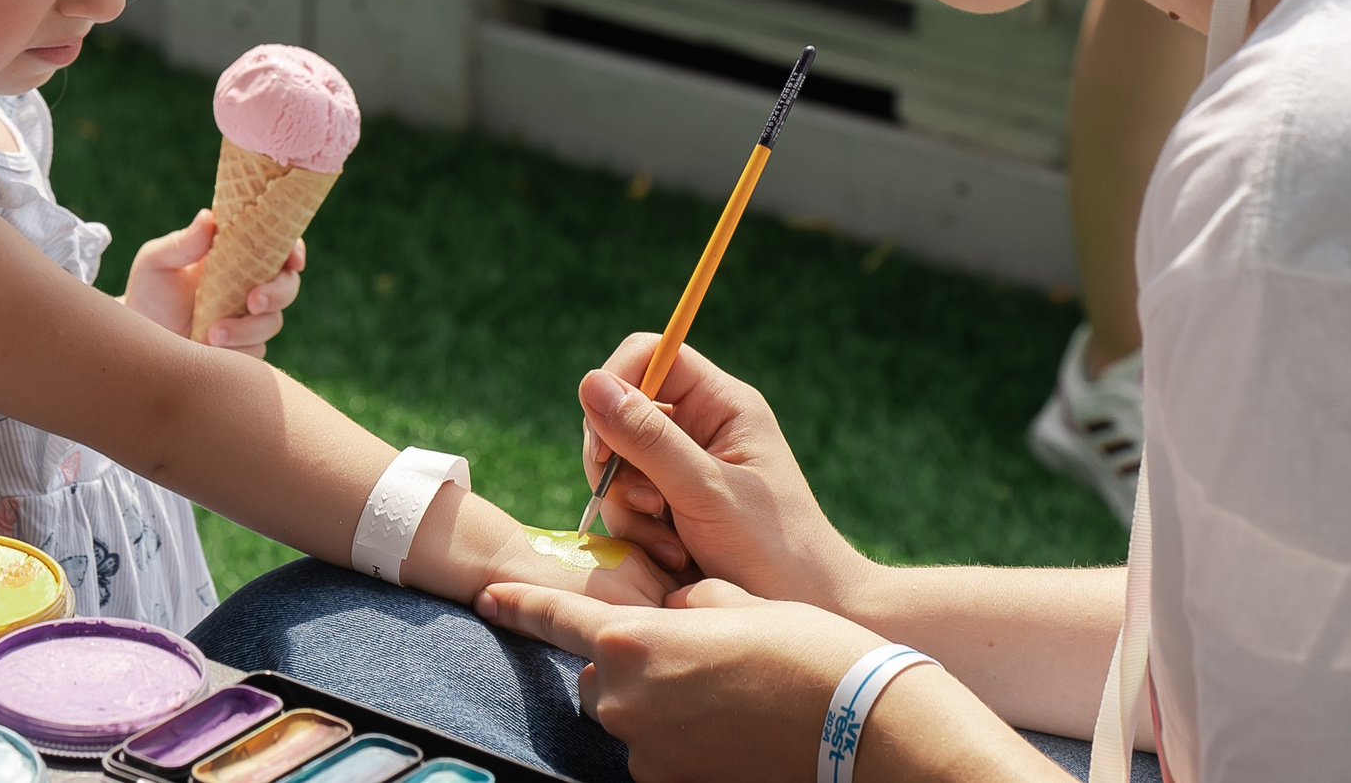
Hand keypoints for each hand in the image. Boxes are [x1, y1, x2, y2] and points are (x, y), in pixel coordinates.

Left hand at [120, 210, 305, 357]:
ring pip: (272, 322)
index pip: (278, 245)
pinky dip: (237, 350)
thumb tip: (208, 217)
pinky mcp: (245, 345)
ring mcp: (250, 316)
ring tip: (212, 335)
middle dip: (277, 293)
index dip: (294, 250)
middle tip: (253, 301)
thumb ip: (182, 243)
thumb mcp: (156, 262)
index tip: (292, 260)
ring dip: (247, 329)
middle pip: (287, 285)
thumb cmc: (150, 292)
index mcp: (237, 253)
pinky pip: (256, 349)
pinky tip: (210, 350)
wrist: (142, 337)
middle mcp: (251, 282)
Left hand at [481, 580, 1054, 782]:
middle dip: (631, 664)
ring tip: (732, 693)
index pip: (556, 620)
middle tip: (694, 655)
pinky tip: (736, 727)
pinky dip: (687, 738)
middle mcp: (626, 700)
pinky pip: (663, 753)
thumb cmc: (805, 647)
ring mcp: (648, 754)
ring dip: (663, 703)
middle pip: (601, 677)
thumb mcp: (736, 599)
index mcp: (633, 640)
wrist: (863, 727)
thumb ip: (683, 602)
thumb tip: (673, 614)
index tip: (487, 596)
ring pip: (635, 718)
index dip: (520, 605)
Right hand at [581, 336, 864, 606]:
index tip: (604, 439)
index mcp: (721, 404)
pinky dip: (639, 531)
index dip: (615, 384)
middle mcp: (701, 426)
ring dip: (631, 508)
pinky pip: (627, 502)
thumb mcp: (706, 491)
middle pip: (620, 412)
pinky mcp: (672, 503)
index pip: (648, 355)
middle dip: (617, 463)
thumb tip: (590, 382)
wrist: (807, 607)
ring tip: (672, 544)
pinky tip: (673, 556)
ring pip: (617, 463)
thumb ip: (648, 438)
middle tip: (643, 503)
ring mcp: (684, 465)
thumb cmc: (773, 548)